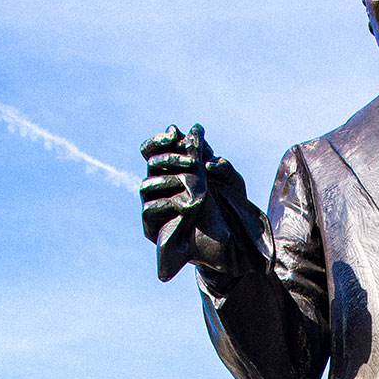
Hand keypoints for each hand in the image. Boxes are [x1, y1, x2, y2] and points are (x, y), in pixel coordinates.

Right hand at [140, 123, 232, 278]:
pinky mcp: (152, 227)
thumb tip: (209, 162)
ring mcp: (154, 205)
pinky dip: (164, 204)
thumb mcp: (232, 185)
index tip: (175, 133)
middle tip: (192, 162)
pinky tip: (183, 205)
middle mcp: (160, 185)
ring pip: (145, 185)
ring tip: (187, 183)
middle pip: (150, 163)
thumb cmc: (229, 209)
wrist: (229, 244)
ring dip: (166, 181)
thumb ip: (223, 167)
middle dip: (170, 159)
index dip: (161, 140)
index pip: (155, 149)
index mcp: (173, 170)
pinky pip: (149, 211)